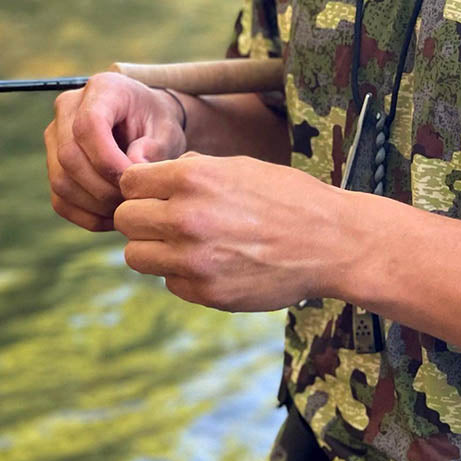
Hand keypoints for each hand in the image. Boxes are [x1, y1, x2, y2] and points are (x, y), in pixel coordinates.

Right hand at [44, 73, 186, 231]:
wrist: (147, 124)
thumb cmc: (159, 124)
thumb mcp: (168, 130)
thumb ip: (154, 147)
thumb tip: (133, 169)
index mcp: (102, 89)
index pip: (88, 125)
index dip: (108, 159)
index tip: (135, 179)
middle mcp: (68, 108)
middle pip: (69, 156)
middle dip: (104, 187)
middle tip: (136, 201)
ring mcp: (55, 136)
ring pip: (61, 181)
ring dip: (96, 205)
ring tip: (129, 210)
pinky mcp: (53, 164)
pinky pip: (60, 200)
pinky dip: (87, 216)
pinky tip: (115, 219)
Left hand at [114, 153, 350, 311]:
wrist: (334, 242)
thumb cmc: (291, 198)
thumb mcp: (241, 167)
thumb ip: (193, 171)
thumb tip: (153, 180)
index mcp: (193, 178)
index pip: (129, 183)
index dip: (143, 187)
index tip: (161, 193)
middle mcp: (186, 218)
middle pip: (125, 220)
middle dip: (144, 218)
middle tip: (172, 220)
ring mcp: (194, 260)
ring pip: (136, 256)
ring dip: (156, 250)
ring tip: (189, 244)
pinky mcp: (207, 293)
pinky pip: (170, 283)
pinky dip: (184, 275)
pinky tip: (217, 263)